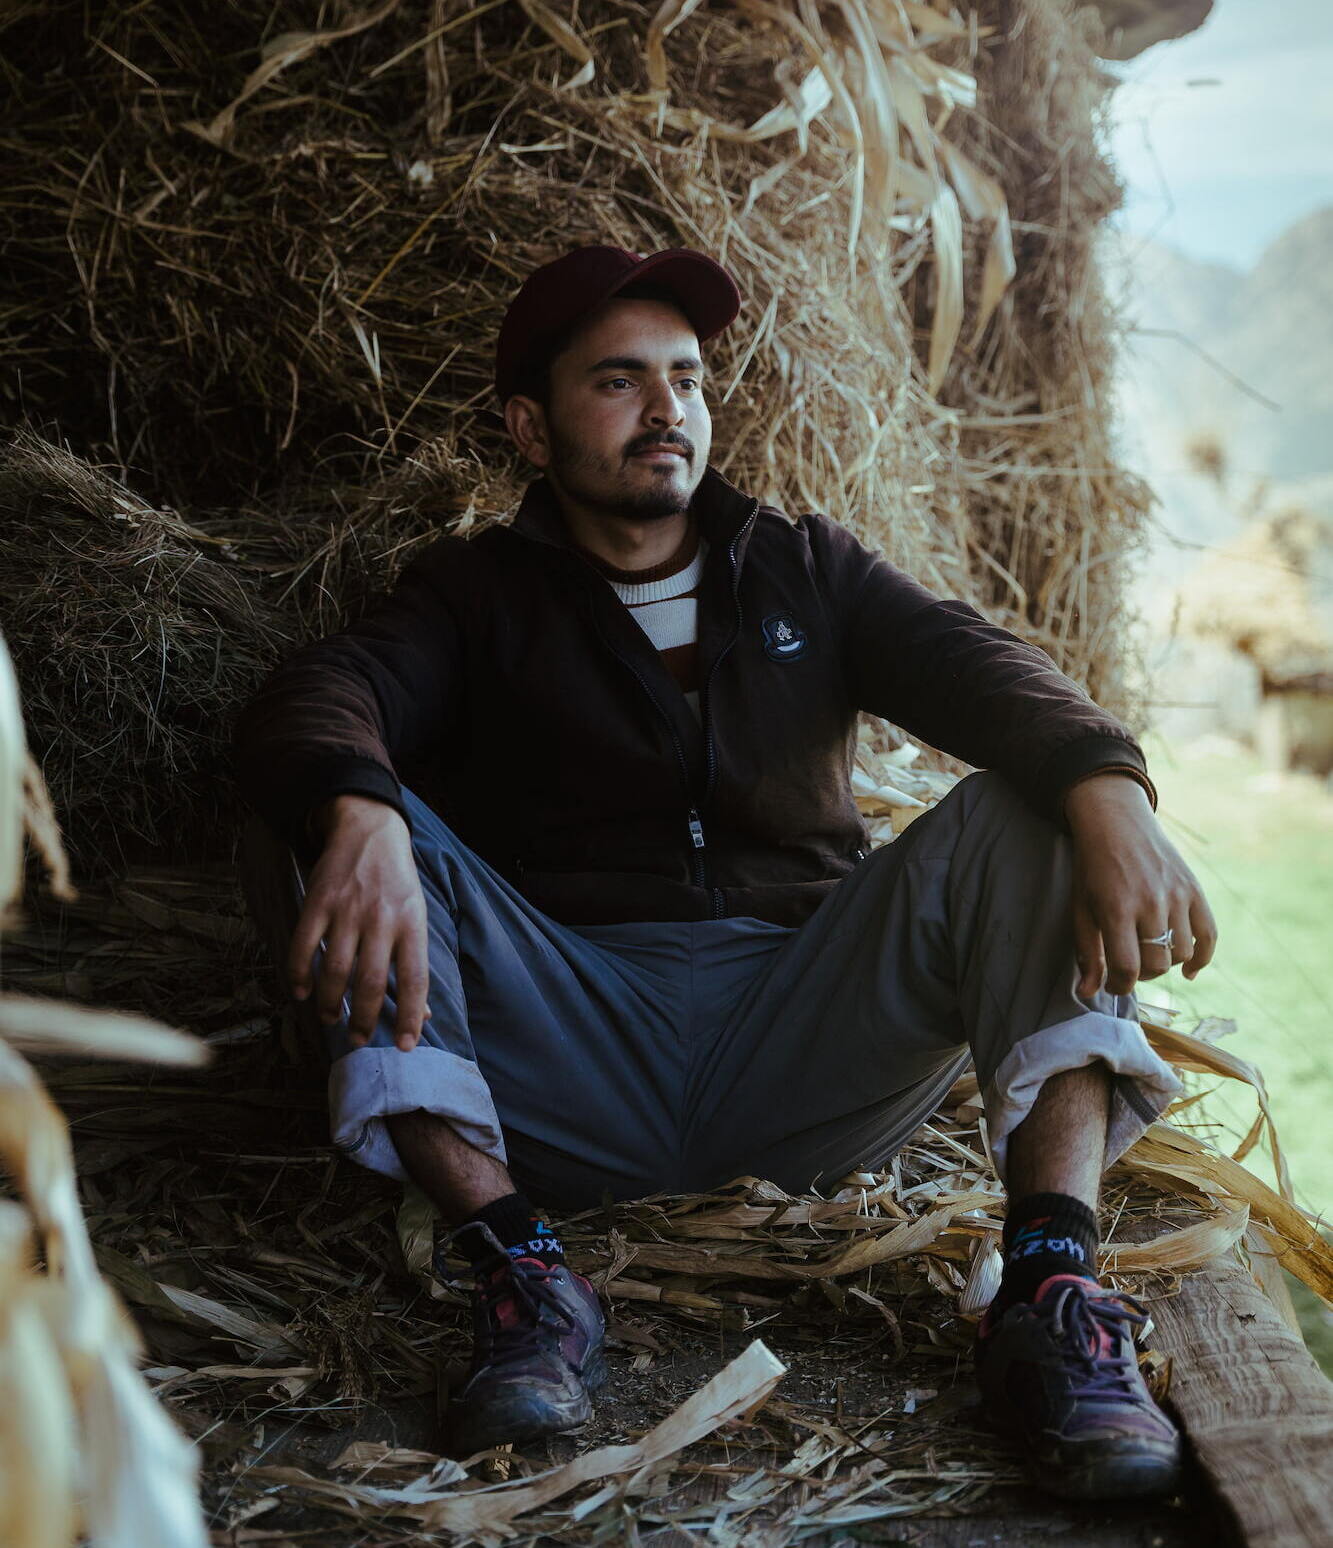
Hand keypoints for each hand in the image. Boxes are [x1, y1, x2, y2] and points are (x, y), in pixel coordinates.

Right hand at [288, 795, 431, 1051]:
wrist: (369, 831)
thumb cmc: (397, 882)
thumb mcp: (416, 915)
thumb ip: (414, 962)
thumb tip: (423, 1014)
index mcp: (411, 924)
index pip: (415, 979)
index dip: (411, 1016)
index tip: (406, 1046)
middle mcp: (381, 919)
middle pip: (371, 982)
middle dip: (366, 1019)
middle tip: (358, 1039)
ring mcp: (348, 910)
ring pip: (336, 970)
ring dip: (331, 1002)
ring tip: (332, 1017)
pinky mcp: (318, 902)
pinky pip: (304, 946)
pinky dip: (299, 974)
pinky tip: (302, 992)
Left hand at [1063, 773, 1216, 997]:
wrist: (1116, 822)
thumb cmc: (1092, 868)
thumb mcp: (1080, 908)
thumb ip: (1087, 952)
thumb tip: (1089, 993)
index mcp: (1117, 908)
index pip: (1127, 967)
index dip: (1119, 986)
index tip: (1112, 984)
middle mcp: (1151, 902)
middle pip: (1157, 965)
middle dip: (1141, 976)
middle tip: (1129, 966)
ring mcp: (1176, 895)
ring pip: (1182, 953)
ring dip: (1165, 964)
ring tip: (1148, 954)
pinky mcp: (1193, 889)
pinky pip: (1209, 935)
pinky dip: (1201, 958)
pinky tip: (1188, 969)